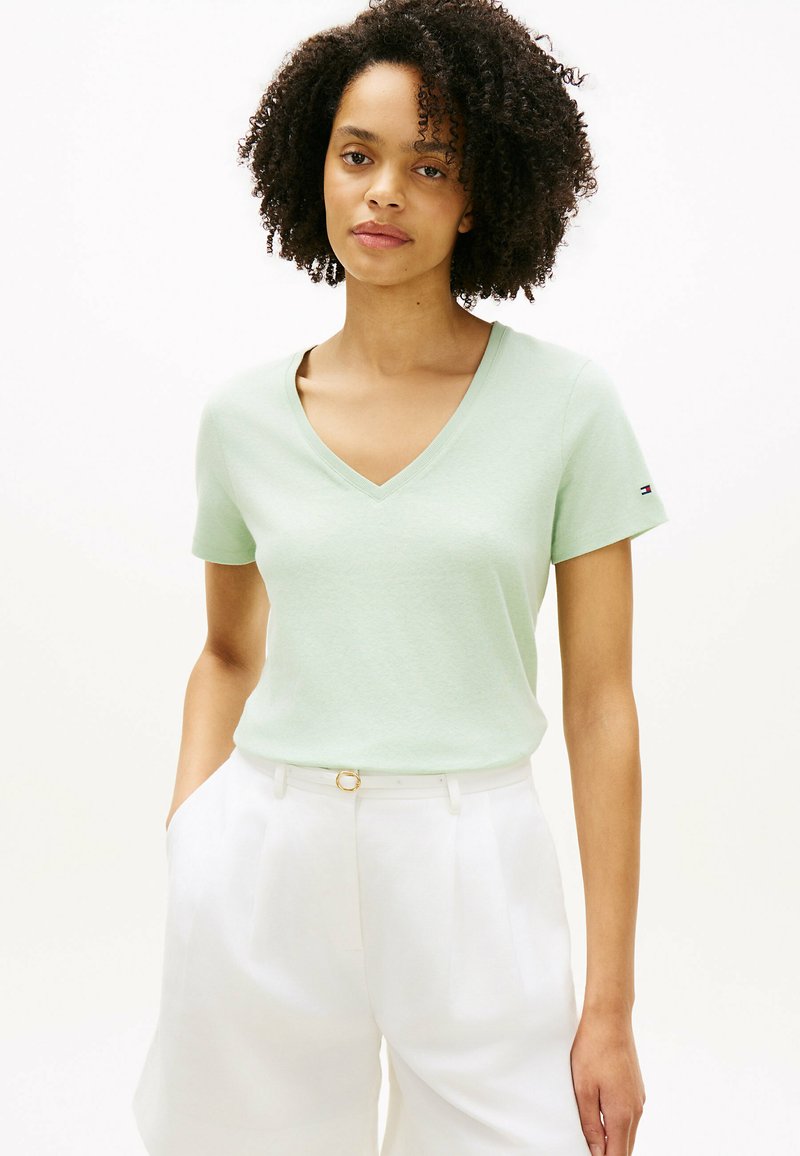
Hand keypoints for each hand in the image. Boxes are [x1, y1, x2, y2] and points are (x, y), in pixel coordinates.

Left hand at [570, 1007, 645, 1155]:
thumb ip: (591, 1125)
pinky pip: (630, 1117)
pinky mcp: (636, 1089)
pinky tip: (602, 1119)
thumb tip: (596, 1152)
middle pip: (626, 1148)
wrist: (610, 1018)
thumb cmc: (593, 1049)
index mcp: (622, 1113)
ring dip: (614, 1141)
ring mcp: (639, 1099)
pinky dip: (618, 1126)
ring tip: (593, 1140)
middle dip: (610, 1154)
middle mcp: (636, 1109)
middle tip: (590, 1151)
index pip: (618, 1155)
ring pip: (628, 1133)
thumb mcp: (583, 1089)